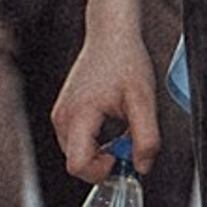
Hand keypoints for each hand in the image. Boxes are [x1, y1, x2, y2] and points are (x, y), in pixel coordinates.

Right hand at [52, 0, 159, 179]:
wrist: (110, 35)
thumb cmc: (127, 63)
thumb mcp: (144, 101)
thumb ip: (146, 138)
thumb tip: (142, 168)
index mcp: (79, 115)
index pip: (78, 166)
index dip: (101, 171)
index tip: (121, 156)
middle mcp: (62, 117)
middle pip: (77, 163)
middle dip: (103, 161)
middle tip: (127, 140)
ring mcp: (59, 115)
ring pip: (76, 154)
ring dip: (100, 151)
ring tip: (122, 127)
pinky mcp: (63, 112)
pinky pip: (76, 141)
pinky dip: (94, 141)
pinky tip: (113, 122)